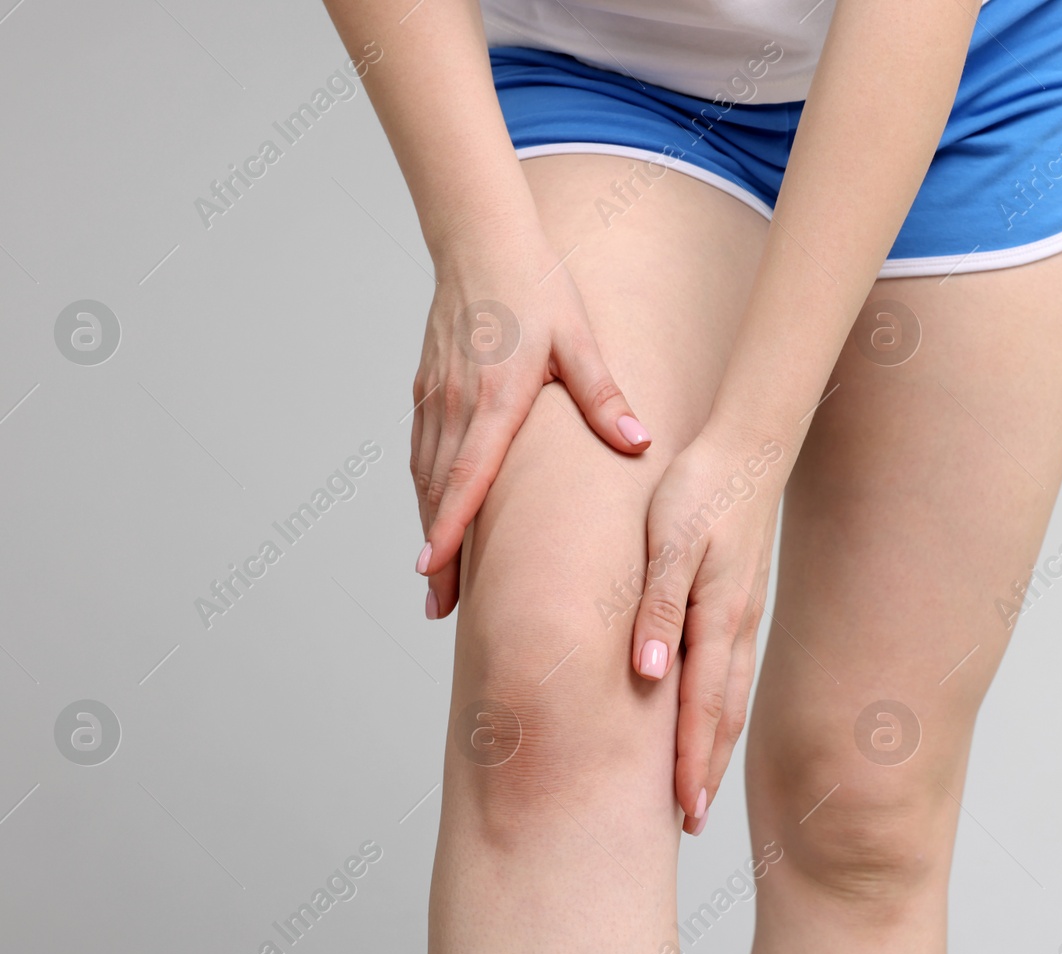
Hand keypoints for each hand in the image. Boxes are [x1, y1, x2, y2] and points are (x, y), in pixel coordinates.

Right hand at [414, 227, 651, 616]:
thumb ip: (604, 396)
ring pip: (424, 477)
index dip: (448, 529)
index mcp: (495, 398)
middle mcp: (456, 404)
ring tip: (433, 580)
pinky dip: (423, 493)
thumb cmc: (535, 286)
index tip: (433, 572)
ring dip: (427, 530)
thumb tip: (640, 442)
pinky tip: (432, 519)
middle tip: (437, 606)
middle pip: (439, 493)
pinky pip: (420, 453)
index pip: (466, 477)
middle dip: (436, 554)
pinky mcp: (426, 390)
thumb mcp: (578, 339)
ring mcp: (434, 398)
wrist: (479, 239)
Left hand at [630, 422, 789, 834]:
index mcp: (716, 618)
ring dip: (715, 745)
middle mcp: (736, 626)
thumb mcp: (668, 543)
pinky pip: (732, 670)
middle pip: (721, 714)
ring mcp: (743, 615)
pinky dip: (721, 708)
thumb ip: (658, 608)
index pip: (701, 707)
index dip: (692, 763)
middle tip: (692, 823)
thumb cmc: (700, 489)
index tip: (686, 812)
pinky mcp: (739, 600)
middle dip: (706, 770)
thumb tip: (649, 676)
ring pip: (730, 696)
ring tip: (698, 787)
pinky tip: (710, 717)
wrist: (746, 444)